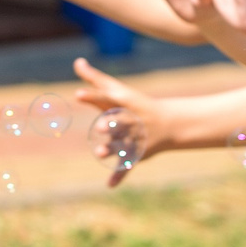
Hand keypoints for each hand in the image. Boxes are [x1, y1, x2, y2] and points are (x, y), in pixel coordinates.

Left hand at [71, 57, 171, 186]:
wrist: (168, 123)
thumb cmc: (136, 104)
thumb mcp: (117, 90)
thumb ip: (95, 78)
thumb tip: (77, 62)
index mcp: (122, 105)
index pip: (105, 98)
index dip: (92, 96)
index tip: (77, 94)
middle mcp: (129, 121)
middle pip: (118, 123)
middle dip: (110, 124)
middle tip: (101, 125)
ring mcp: (133, 139)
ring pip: (121, 145)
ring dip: (111, 149)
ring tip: (100, 153)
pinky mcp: (136, 154)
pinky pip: (127, 166)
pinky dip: (119, 176)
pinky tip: (109, 185)